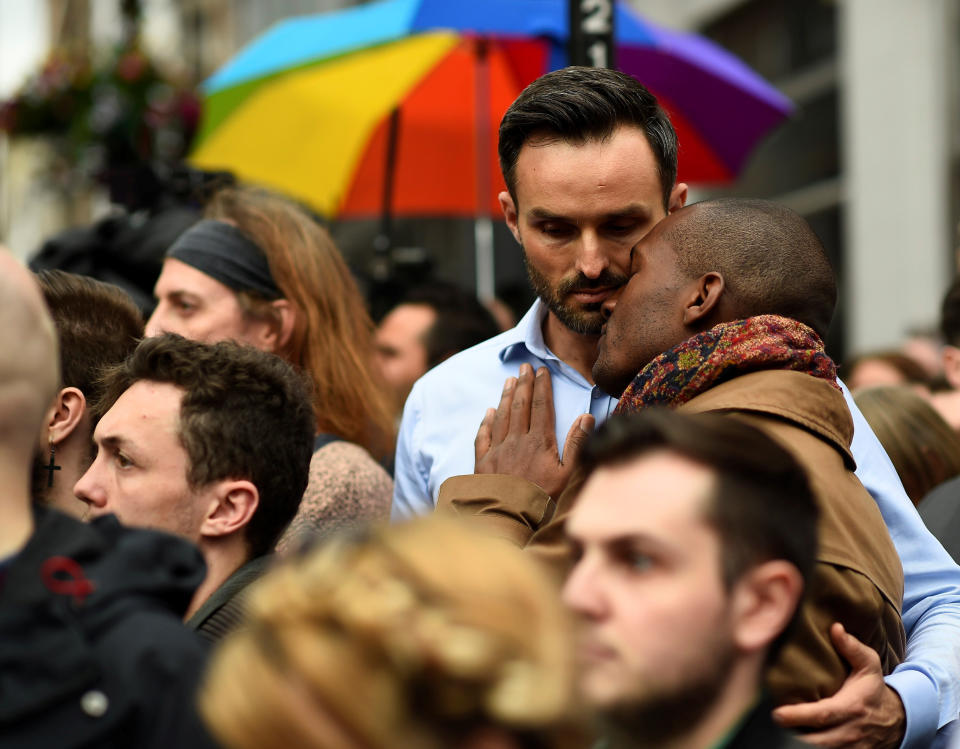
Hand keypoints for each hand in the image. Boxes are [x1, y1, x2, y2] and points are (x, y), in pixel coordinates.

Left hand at [474, 364, 593, 497]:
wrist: (509, 517)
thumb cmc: (544, 498)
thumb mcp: (568, 474)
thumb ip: (577, 443)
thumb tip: (587, 417)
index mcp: (539, 441)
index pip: (542, 407)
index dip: (542, 387)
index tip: (542, 371)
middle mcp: (517, 440)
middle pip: (521, 406)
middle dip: (524, 384)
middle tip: (525, 367)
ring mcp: (498, 450)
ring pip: (502, 416)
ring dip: (506, 396)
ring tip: (509, 380)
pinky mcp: (483, 462)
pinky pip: (483, 436)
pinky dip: (486, 422)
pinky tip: (488, 412)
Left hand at [772, 623, 905, 747]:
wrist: (896, 719)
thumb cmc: (872, 689)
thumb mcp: (869, 665)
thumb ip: (852, 647)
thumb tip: (835, 628)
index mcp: (851, 708)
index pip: (823, 715)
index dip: (799, 716)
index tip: (777, 714)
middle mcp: (850, 732)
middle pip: (818, 742)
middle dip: (793, 737)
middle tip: (772, 724)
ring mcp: (851, 748)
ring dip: (799, 745)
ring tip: (778, 734)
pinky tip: (794, 740)